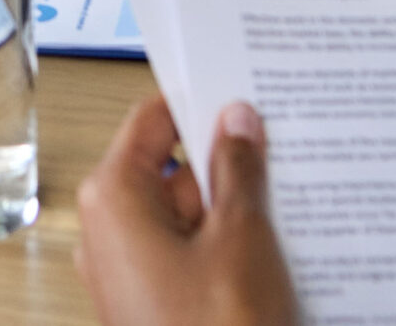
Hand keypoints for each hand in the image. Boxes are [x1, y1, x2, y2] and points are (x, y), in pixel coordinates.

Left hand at [76, 95, 298, 325]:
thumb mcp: (241, 238)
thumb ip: (238, 170)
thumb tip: (235, 122)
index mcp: (113, 198)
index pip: (153, 120)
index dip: (199, 103)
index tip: (241, 93)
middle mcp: (108, 233)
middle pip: (173, 170)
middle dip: (226, 162)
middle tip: (280, 150)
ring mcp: (129, 273)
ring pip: (188, 217)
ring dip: (233, 212)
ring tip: (288, 207)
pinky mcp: (154, 302)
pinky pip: (191, 255)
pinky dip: (226, 249)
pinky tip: (275, 253)